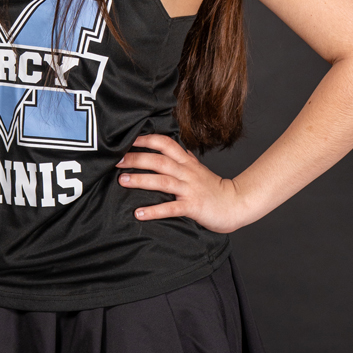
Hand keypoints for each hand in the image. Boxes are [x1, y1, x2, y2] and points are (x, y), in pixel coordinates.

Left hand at [116, 134, 248, 232]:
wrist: (236, 204)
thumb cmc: (215, 188)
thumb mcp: (198, 168)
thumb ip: (184, 157)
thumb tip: (170, 145)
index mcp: (187, 162)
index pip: (166, 143)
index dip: (147, 139)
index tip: (128, 139)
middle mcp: (187, 173)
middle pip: (159, 160)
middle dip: (136, 158)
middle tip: (116, 160)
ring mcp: (190, 189)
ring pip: (163, 181)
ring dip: (140, 180)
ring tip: (122, 181)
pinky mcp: (193, 207)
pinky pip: (171, 208)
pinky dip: (154, 210)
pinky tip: (139, 213)